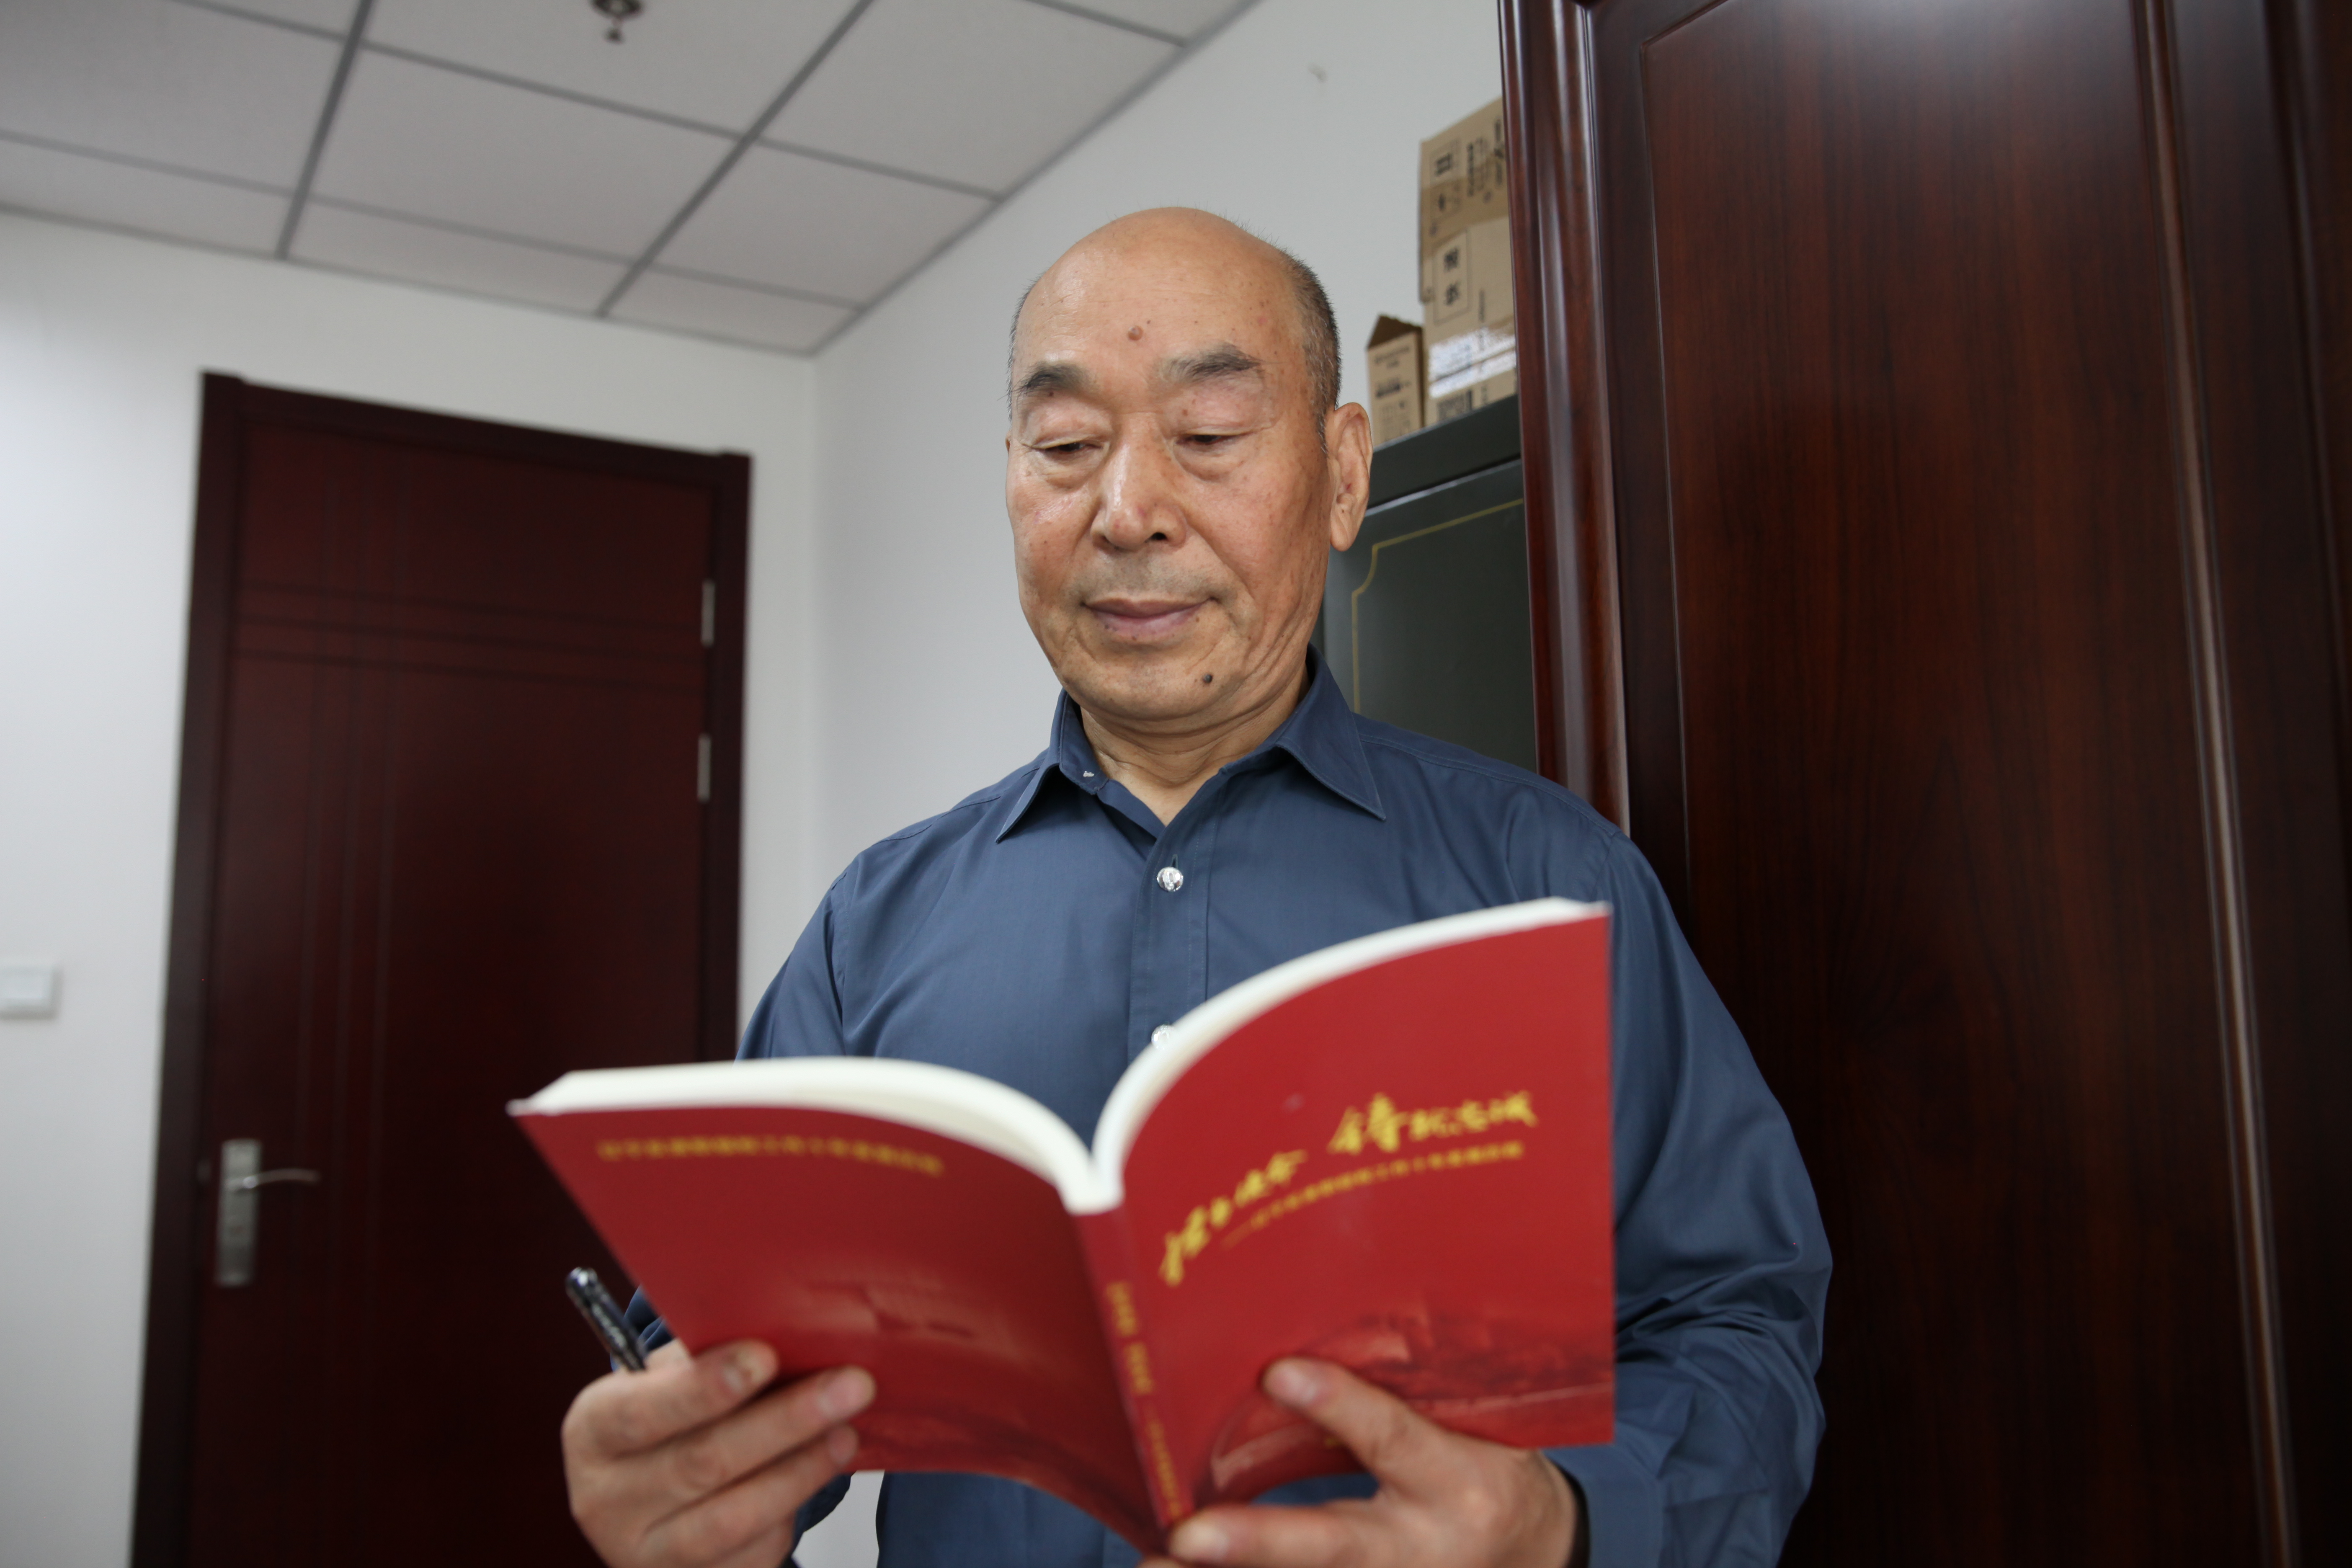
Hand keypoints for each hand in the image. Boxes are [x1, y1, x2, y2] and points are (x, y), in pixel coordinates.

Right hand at [562, 1339, 874, 1567]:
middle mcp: (608, 1500)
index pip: (642, 1411)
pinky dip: (794, 1509)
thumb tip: (791, 1336)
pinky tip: (821, 1468)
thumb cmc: (670, 1418)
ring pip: (733, 1517)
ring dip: (801, 1470)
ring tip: (846, 1431)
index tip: (765, 1356)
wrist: (648, 1497)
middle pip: (701, 1463)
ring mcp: (647, 1553)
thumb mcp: (669, 1378)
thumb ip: (709, 1358)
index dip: (704, 1386)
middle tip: (851, 1385)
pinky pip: (754, 1551)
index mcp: (594, 1430)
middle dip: (784, 1421)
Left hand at [1149, 1358, 1579, 1567]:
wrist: (1536, 1553)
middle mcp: (1424, 1547)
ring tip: (1156, 1564)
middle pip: (1336, 1546)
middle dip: (1260, 1543)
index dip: (1342, 1406)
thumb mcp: (1471, 1425)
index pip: (1396, 1440)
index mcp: (1460, 1483)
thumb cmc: (1491, 1466)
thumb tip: (1300, 1349)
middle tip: (1188, 1536)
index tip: (1278, 1373)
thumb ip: (1405, 1395)